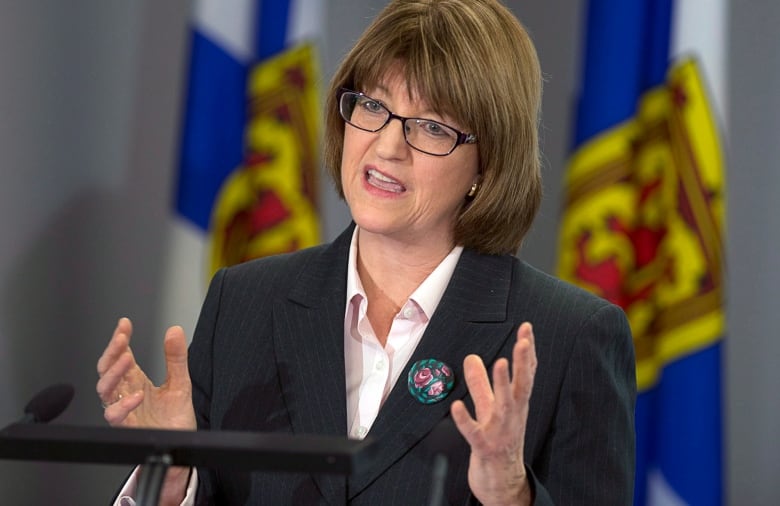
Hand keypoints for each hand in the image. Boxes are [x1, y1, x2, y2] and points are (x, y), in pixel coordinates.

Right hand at [96, 318, 195, 505]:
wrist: (182, 444)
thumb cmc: (175, 417)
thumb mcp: (180, 382)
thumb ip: (175, 358)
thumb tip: (174, 330)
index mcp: (135, 380)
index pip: (120, 355)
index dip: (119, 339)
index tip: (124, 324)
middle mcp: (126, 392)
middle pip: (107, 369)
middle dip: (111, 351)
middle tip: (122, 338)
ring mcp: (125, 409)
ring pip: (105, 390)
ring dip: (113, 373)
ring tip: (127, 358)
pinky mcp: (128, 426)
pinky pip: (115, 416)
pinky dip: (123, 405)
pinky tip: (136, 395)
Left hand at [451, 322, 536, 505]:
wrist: (502, 481)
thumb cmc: (498, 440)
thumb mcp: (490, 408)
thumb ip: (481, 383)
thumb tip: (471, 357)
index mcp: (517, 403)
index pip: (526, 373)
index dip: (527, 351)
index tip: (527, 329)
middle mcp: (513, 415)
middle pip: (521, 385)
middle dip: (523, 362)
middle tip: (524, 340)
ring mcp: (500, 432)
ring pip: (503, 405)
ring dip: (502, 384)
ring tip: (500, 362)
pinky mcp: (484, 448)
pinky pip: (474, 433)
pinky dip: (465, 420)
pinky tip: (456, 406)